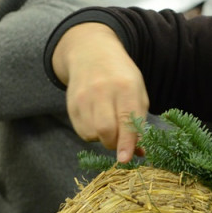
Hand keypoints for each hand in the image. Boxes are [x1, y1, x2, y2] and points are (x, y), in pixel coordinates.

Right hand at [54, 24, 148, 162]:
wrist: (91, 53)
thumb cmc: (122, 77)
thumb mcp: (138, 92)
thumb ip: (139, 122)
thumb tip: (139, 152)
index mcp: (126, 87)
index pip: (126, 120)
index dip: (126, 143)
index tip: (125, 159)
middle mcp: (102, 91)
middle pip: (105, 130)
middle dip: (114, 143)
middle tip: (120, 141)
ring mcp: (84, 97)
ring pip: (92, 134)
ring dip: (103, 138)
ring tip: (109, 123)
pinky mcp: (71, 104)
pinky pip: (82, 131)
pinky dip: (92, 133)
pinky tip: (96, 119)